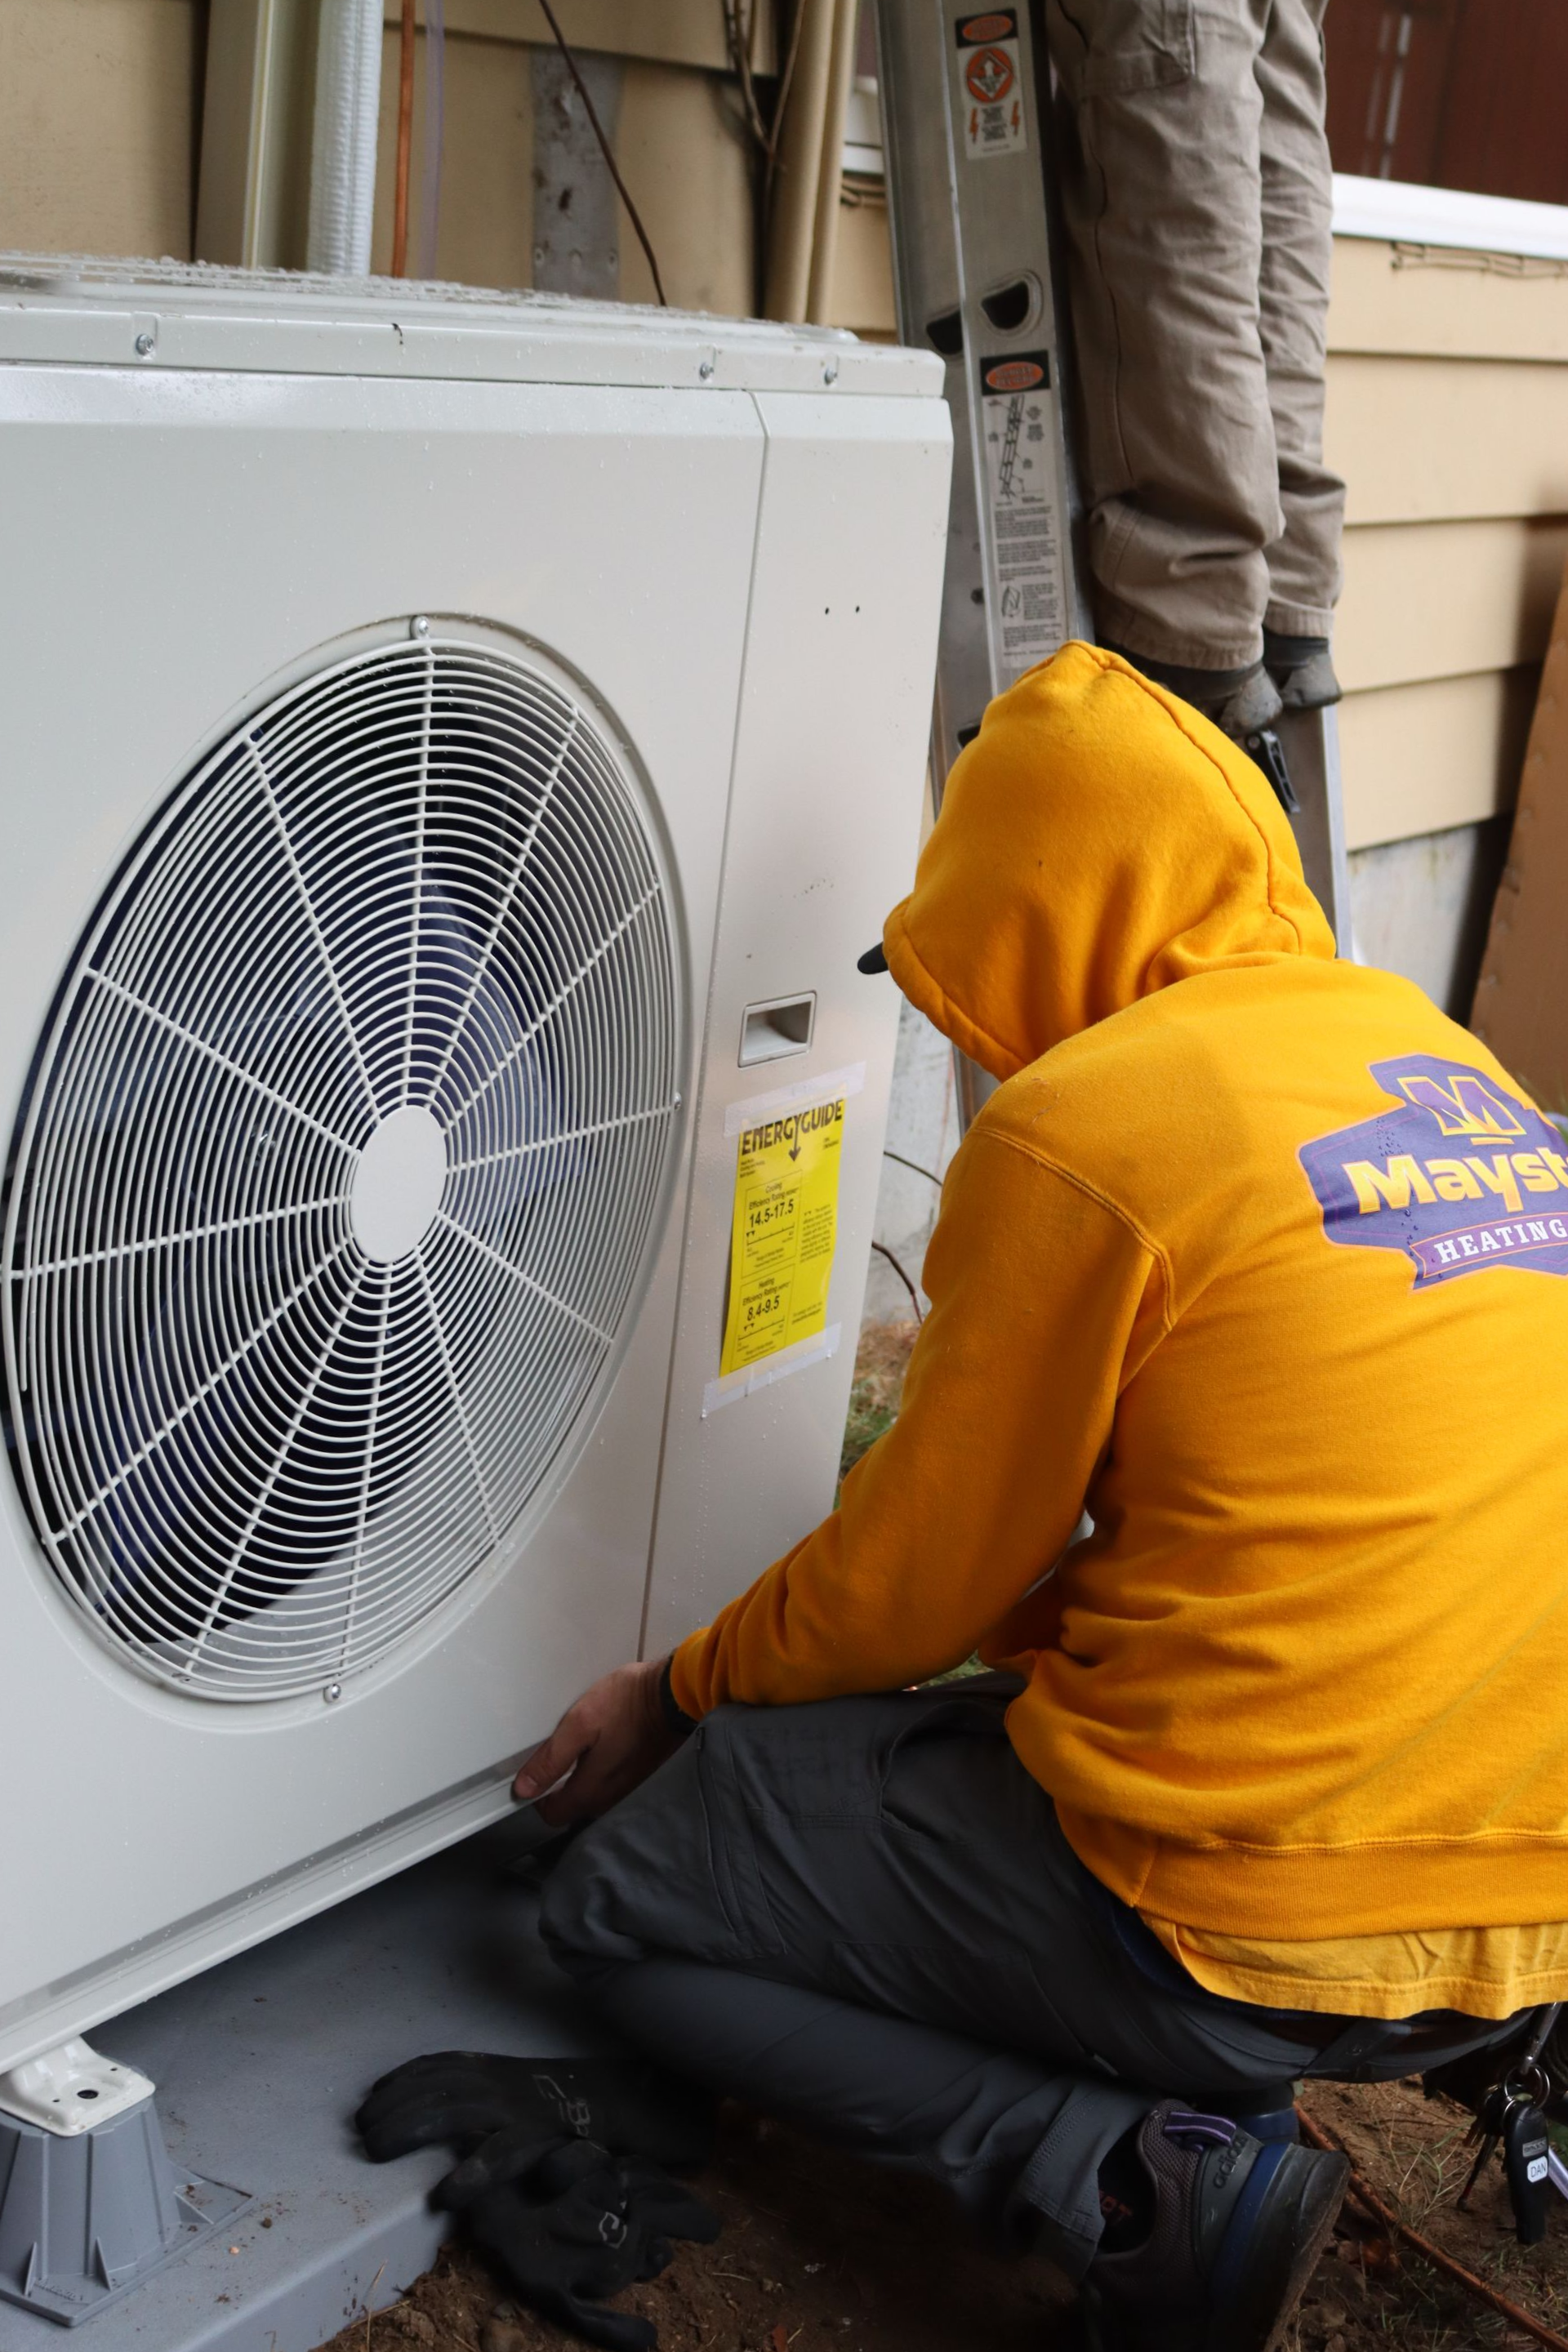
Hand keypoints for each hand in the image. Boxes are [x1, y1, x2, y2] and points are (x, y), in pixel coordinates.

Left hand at [512, 1659, 682, 1825]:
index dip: (538, 1797)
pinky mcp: (643, 1776)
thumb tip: (524, 1789)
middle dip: (562, 1786)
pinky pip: (613, 1784)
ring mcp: (630, 1789)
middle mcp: (611, 1799)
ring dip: (585, 1779)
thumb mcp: (580, 1724)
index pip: (553, 1815)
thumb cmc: (626, 1705)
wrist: (673, 1695)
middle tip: (560, 1753)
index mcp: (591, 1791)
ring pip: (595, 1795)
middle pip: (574, 1806)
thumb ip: (552, 1758)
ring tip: (585, 1746)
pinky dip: (605, 1772)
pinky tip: (607, 1746)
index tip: (536, 1773)